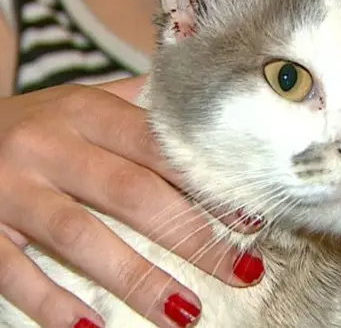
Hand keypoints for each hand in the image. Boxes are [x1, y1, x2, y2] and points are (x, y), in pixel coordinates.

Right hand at [0, 77, 262, 327]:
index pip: (157, 148)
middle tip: (241, 271)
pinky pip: (14, 272)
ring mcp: (10, 189)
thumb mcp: (82, 102)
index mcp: (84, 111)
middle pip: (131, 194)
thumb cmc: (35, 122)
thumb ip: (136, 105)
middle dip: (191, 237)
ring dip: (137, 279)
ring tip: (186, 311)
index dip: (205, 183)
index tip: (248, 217)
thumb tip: (199, 106)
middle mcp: (48, 146)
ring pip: (80, 237)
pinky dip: (52, 303)